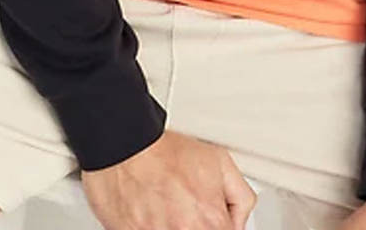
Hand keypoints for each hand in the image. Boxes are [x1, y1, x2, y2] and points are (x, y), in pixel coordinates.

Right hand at [80, 128, 256, 229]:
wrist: (126, 144)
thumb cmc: (165, 150)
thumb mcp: (219, 160)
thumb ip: (240, 197)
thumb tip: (240, 219)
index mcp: (211, 220)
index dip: (220, 222)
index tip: (212, 216)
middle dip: (195, 222)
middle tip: (185, 207)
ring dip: (171, 222)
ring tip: (165, 205)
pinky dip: (150, 224)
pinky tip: (149, 208)